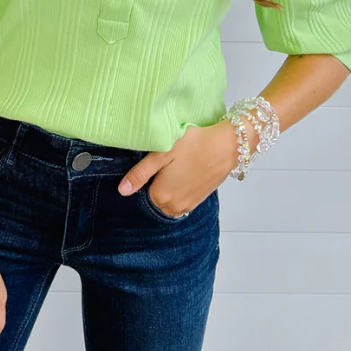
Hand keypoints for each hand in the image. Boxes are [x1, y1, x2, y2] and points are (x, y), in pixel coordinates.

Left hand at [117, 119, 245, 215]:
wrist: (227, 145)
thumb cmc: (194, 144)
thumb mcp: (162, 153)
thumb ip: (140, 173)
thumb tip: (122, 191)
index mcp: (160, 195)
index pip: (142, 189)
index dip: (149, 173)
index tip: (158, 160)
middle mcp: (173, 206)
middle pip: (155, 196)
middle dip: (158, 181)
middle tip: (170, 161)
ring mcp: (188, 205)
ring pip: (169, 198)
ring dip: (170, 185)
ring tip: (180, 165)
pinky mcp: (199, 200)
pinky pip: (182, 198)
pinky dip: (181, 187)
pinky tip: (188, 170)